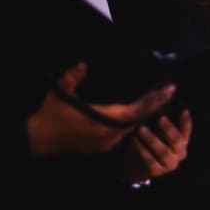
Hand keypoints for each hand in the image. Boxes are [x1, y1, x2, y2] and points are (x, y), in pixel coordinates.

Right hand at [27, 63, 175, 156]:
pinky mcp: (104, 146)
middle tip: (169, 91)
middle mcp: (111, 133)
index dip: (154, 100)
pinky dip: (134, 121)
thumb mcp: (60, 93)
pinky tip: (139, 113)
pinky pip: (125, 132)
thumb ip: (72, 77)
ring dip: (145, 113)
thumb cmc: (51, 114)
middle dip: (154, 105)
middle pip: (139, 118)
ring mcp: (108, 142)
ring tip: (158, 100)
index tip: (169, 90)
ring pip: (133, 126)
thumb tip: (83, 63)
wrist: (39, 139)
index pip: (136, 110)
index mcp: (104, 120)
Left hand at [120, 110, 191, 184]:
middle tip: (160, 118)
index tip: (184, 110)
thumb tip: (162, 104)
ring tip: (141, 129)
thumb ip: (162, 123)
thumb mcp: (157, 133)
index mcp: (182, 143)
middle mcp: (180, 154)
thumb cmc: (149, 146)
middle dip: (169, 129)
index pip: (186, 131)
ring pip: (163, 151)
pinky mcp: (157, 172)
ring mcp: (169, 164)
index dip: (186, 121)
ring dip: (152, 139)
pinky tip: (134, 140)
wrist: (137, 168)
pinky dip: (142, 149)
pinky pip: (150, 159)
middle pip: (177, 141)